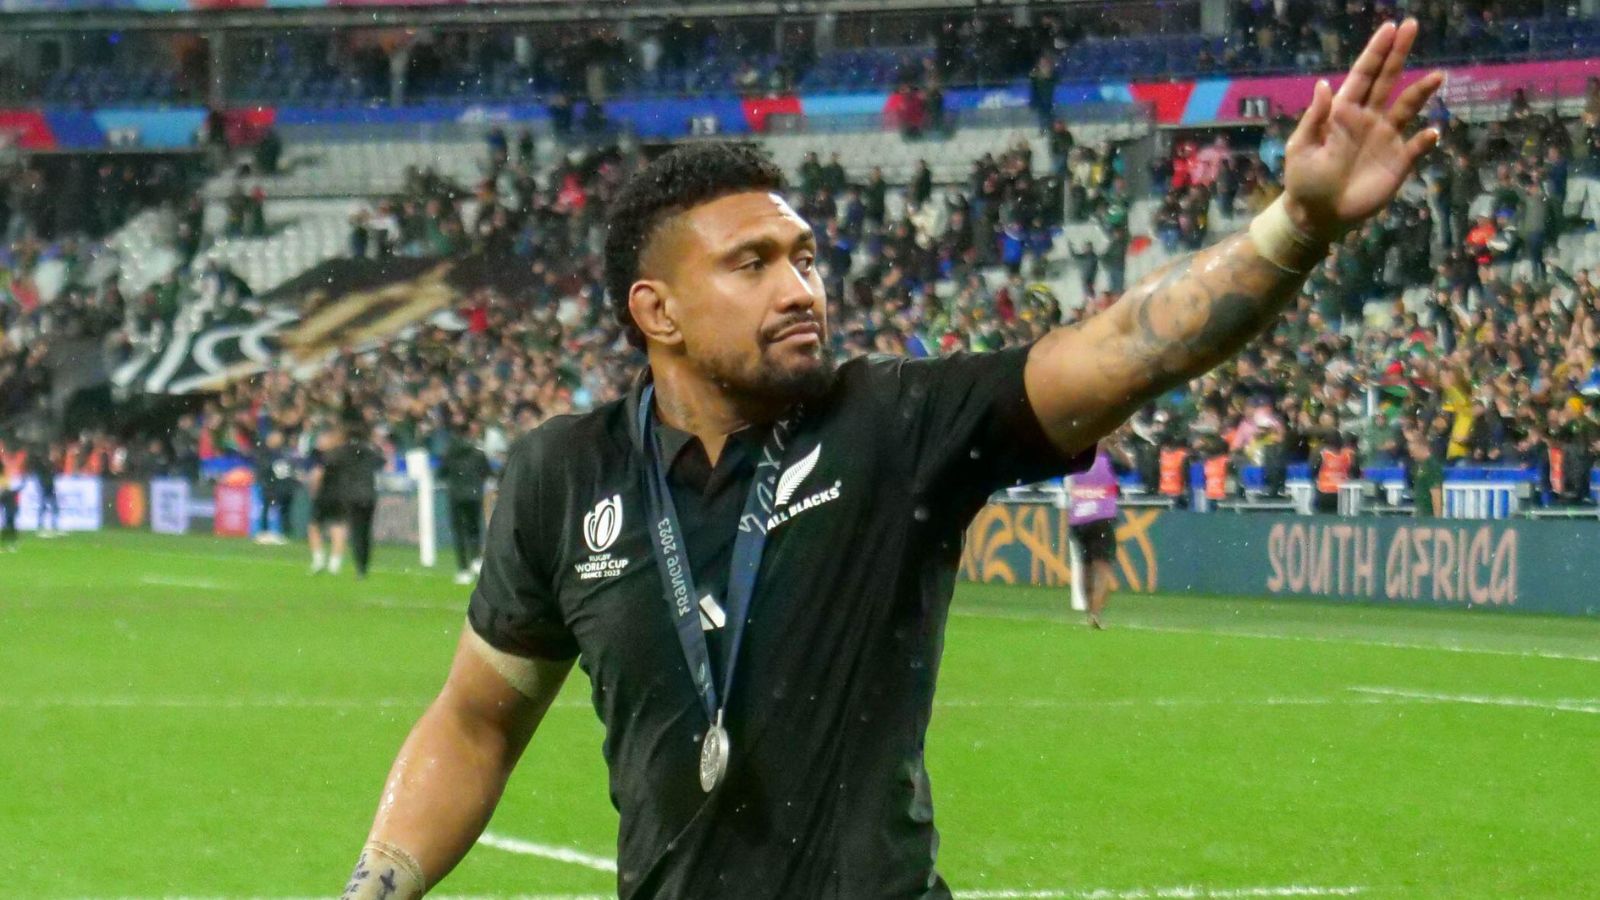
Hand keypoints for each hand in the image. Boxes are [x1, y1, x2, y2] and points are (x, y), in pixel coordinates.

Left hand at [1282, 18, 1444, 242]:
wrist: (1318, 216)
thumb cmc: (1304, 181)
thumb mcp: (1301, 148)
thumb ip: (1314, 118)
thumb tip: (1324, 84)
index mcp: (1343, 113)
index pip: (1362, 76)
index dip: (1376, 53)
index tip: (1390, 28)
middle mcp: (1368, 120)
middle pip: (1387, 80)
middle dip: (1399, 54)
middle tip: (1412, 26)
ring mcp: (1385, 139)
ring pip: (1407, 108)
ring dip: (1422, 92)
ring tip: (1437, 76)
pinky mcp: (1398, 162)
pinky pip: (1417, 146)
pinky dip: (1426, 139)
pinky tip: (1432, 132)